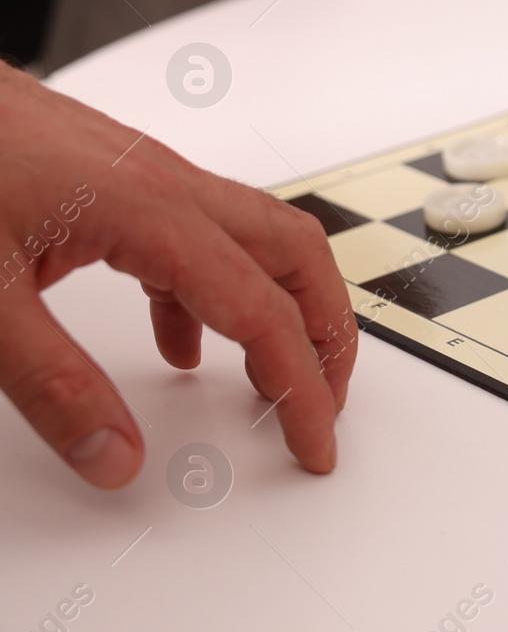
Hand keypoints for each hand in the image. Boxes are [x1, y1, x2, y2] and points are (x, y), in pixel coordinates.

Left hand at [0, 63, 355, 487]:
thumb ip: (53, 383)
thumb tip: (112, 455)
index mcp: (151, 211)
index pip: (263, 312)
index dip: (300, 387)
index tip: (313, 443)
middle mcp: (166, 185)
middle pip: (298, 257)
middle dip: (329, 335)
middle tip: (327, 402)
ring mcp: (146, 176)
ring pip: (260, 241)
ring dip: (285, 310)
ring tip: (277, 377)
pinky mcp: (117, 180)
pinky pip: (201, 240)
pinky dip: (218, 299)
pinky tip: (182, 344)